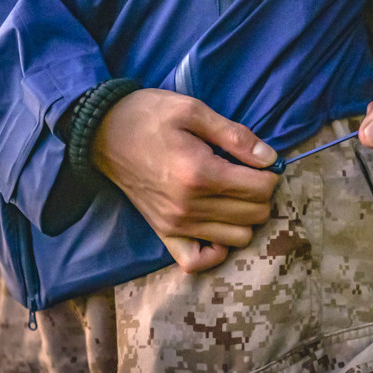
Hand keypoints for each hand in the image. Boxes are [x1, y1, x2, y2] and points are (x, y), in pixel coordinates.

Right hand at [90, 89, 278, 272]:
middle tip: (248, 173)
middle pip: (255, 215)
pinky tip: (217, 224)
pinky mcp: (164, 233)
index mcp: (200, 173)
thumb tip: (270, 158)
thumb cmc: (149, 116)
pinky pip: (198, 261)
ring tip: (233, 194)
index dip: (270, 173)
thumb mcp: (193, 110)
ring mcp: (175, 225)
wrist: (103, 132)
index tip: (260, 160)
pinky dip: (215, 249)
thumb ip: (235, 136)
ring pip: (238, 239)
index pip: (261, 189)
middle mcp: (189, 207)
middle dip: (261, 193)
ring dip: (245, 218)